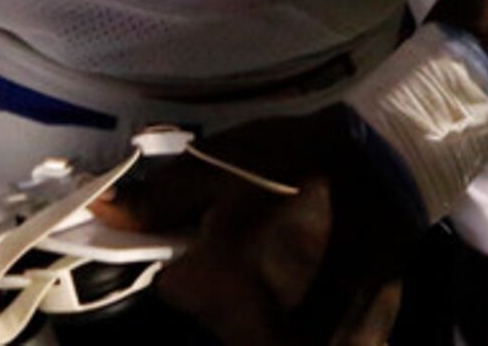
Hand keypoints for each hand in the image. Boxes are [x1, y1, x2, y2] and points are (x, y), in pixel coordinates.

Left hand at [96, 110, 417, 345]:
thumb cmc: (294, 160)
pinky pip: (303, 338)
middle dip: (226, 284)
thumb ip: (156, 202)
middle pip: (217, 316)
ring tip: (292, 255)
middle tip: (258, 240)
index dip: (187, 258)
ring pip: (257, 330)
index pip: (172, 289)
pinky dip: (305, 317)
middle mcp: (256, 332)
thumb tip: (99, 213)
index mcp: (217, 287)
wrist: (387, 166)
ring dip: (263, 301)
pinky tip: (319, 278)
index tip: (209, 231)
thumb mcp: (216, 167)